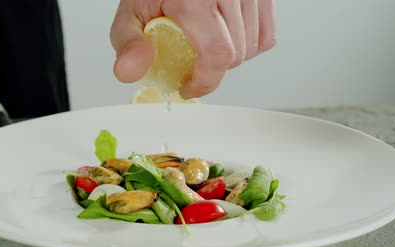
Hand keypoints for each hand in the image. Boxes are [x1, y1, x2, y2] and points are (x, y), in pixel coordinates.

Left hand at [110, 0, 277, 98]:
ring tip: (205, 45)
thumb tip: (129, 71)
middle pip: (235, 56)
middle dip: (211, 70)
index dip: (205, 82)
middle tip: (190, 62)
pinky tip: (226, 39)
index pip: (218, 54)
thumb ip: (128, 43)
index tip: (189, 87)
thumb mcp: (132, 11)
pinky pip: (267, 35)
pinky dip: (248, 45)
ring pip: (252, 48)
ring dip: (230, 58)